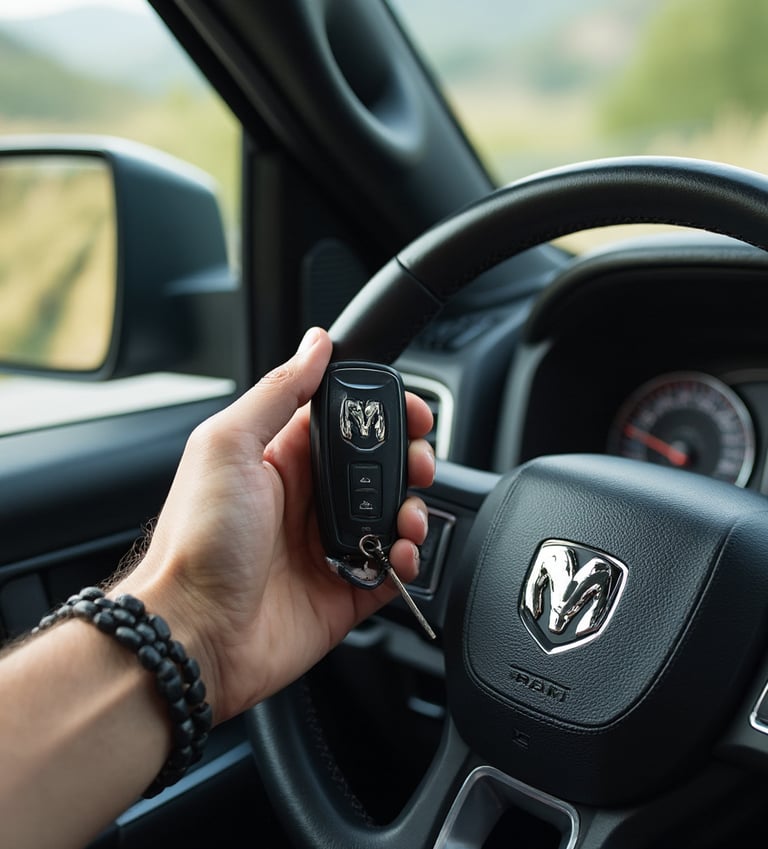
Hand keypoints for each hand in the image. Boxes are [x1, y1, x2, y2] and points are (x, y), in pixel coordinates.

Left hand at [115, 327, 434, 723]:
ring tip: (408, 517)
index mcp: (282, 459)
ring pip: (392, 516)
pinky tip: (401, 555)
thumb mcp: (228, 445)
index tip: (412, 411)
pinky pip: (393, 571)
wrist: (191, 633)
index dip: (384, 413)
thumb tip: (316, 345)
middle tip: (420, 463)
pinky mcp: (343, 591)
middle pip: (379, 468)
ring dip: (414, 509)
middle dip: (411, 459)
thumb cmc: (197, 540)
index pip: (347, 422)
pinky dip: (410, 561)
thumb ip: (277, 392)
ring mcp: (327, 546)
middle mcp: (308, 500)